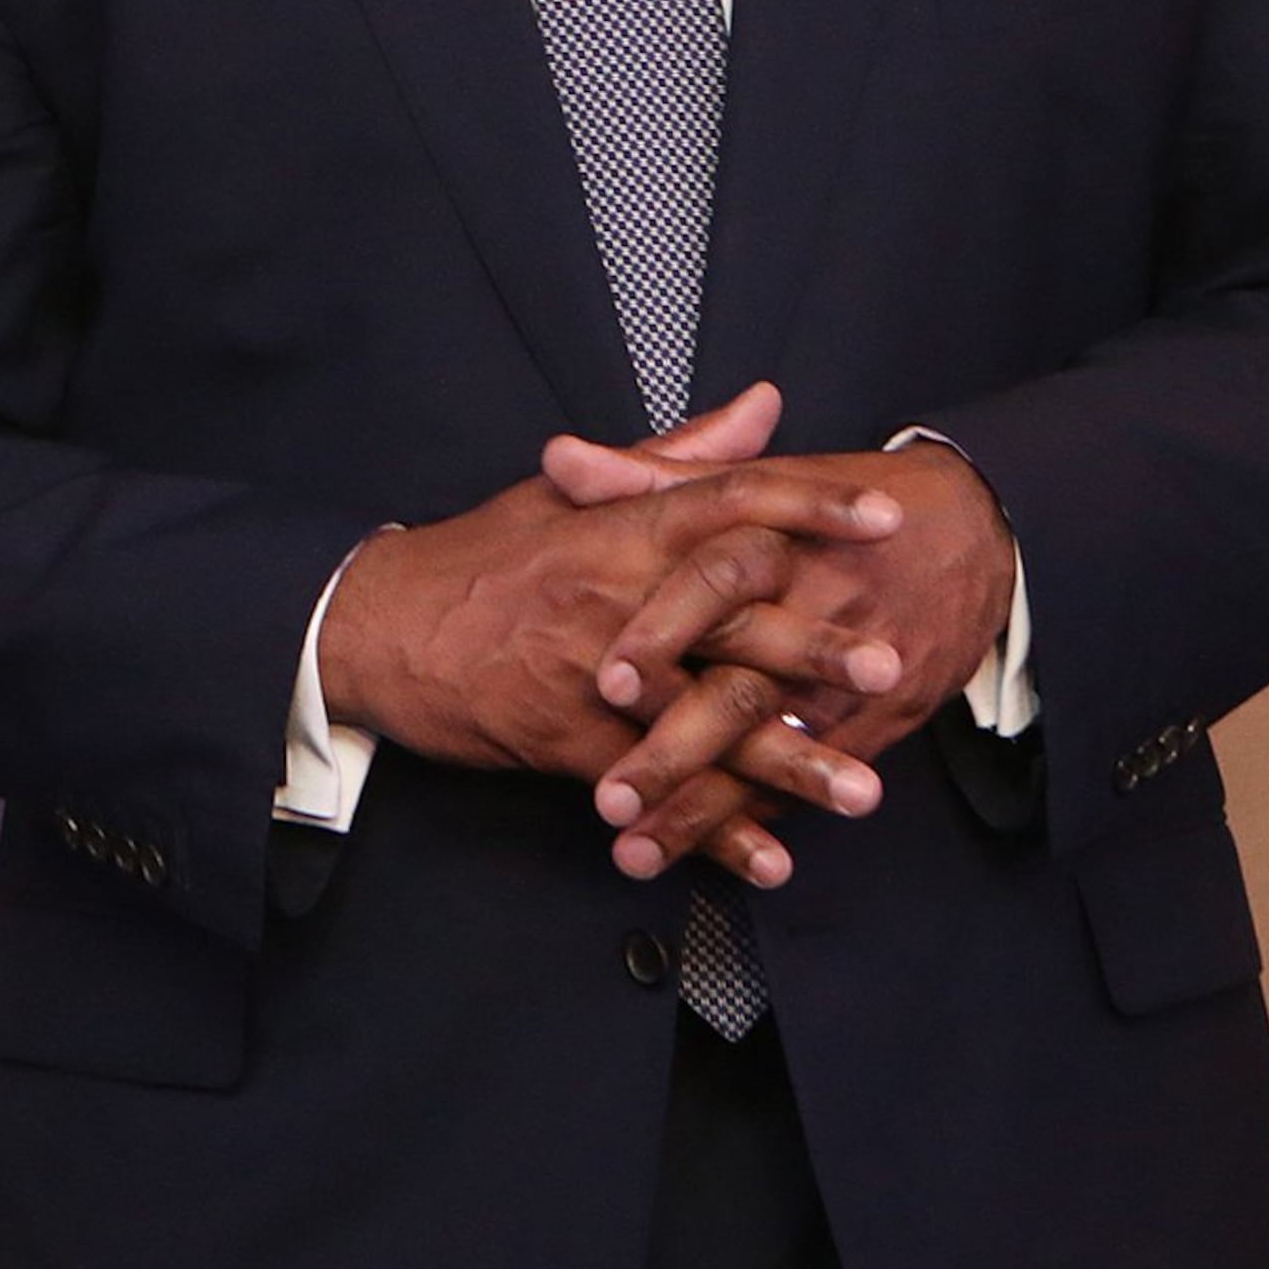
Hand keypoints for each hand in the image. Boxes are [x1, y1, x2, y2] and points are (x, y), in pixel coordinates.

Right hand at [314, 405, 901, 885]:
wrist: (375, 626)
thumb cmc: (478, 558)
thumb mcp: (565, 492)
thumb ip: (675, 458)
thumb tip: (762, 408)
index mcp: (617, 528)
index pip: (729, 504)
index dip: (811, 508)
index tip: (888, 518)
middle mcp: (612, 598)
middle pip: (729, 620)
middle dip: (813, 648)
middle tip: (892, 666)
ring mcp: (590, 676)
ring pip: (703, 722)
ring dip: (785, 763)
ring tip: (860, 791)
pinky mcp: (567, 741)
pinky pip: (653, 789)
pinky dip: (711, 832)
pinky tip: (770, 860)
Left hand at [546, 413, 1014, 876]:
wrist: (978, 531)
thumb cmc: (841, 506)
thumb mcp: (755, 479)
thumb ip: (650, 478)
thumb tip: (559, 462)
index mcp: (777, 541)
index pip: (715, 585)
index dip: (661, 631)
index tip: (607, 682)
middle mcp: (814, 614)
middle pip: (740, 689)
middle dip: (673, 751)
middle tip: (610, 797)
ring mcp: (848, 678)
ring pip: (769, 753)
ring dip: (704, 808)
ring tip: (638, 850)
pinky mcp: (878, 720)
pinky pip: (813, 776)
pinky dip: (762, 819)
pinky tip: (712, 857)